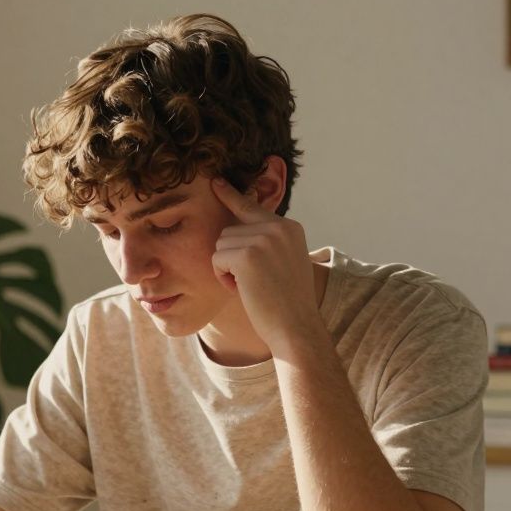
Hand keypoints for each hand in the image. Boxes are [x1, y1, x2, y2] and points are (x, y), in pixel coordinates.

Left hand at [209, 178, 318, 348]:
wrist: (296, 328)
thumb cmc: (286, 304)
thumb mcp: (283, 263)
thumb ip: (266, 243)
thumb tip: (233, 231)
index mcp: (289, 227)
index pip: (252, 207)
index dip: (230, 195)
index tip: (215, 182)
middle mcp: (278, 227)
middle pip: (229, 231)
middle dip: (231, 258)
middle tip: (252, 281)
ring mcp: (264, 239)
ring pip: (220, 245)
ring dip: (226, 269)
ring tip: (250, 286)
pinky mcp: (248, 255)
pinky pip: (217, 259)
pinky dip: (222, 278)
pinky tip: (242, 290)